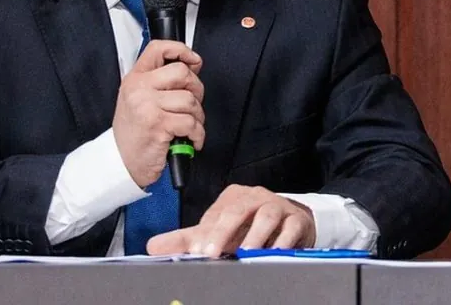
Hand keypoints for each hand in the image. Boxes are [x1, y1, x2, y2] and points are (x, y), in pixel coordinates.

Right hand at [112, 40, 204, 187]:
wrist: (121, 163)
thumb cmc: (134, 134)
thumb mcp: (138, 100)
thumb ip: (160, 82)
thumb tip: (191, 67)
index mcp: (135, 79)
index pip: (158, 49)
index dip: (181, 50)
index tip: (193, 60)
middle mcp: (139, 89)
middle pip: (182, 72)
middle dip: (196, 90)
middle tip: (192, 105)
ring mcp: (148, 106)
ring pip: (190, 100)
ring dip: (197, 116)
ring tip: (189, 127)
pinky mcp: (158, 125)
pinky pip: (191, 122)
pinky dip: (197, 134)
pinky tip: (190, 139)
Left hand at [146, 184, 316, 256]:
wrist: (292, 224)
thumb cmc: (251, 228)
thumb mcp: (219, 233)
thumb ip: (187, 240)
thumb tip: (153, 247)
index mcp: (233, 197)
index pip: (216, 214)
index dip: (205, 233)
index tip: (196, 252)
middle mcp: (255, 197)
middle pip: (238, 210)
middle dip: (224, 232)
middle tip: (213, 253)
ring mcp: (277, 206)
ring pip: (266, 216)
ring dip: (256, 236)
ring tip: (245, 254)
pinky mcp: (297, 219)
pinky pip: (290, 228)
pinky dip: (282, 242)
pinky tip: (273, 253)